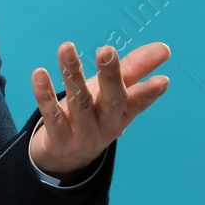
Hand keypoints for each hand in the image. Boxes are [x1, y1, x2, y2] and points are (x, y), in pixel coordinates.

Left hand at [29, 41, 170, 177]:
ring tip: (66, 47)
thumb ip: (136, 69)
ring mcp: (82, 134)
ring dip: (72, 74)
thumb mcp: (114, 94)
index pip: (138, 102)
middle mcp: (106, 124)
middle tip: (107, 50)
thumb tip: (164, 48)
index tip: (163, 81)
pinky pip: (51, 116)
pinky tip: (39, 73)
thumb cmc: (95, 115)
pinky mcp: (58, 139)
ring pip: (79, 103)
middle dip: (110, 75)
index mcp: (123, 113)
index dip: (150, 93)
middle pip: (111, 100)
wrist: (65, 157)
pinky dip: (45, 95)